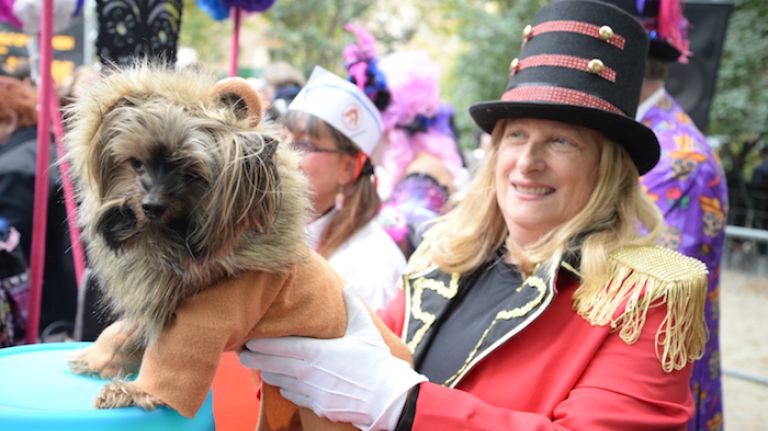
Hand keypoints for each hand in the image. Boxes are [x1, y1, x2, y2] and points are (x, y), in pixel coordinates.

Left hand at [240, 289, 426, 429]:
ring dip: (268, 374)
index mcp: (317, 351)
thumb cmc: (377, 362)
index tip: (248, 339)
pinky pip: (293, 397)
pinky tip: (284, 384)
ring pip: (279, 382)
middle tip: (242, 354)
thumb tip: (347, 286)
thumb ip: (352, 306)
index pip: (279, 346)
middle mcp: (309, 372)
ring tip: (260, 367)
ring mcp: (311, 392)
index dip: (261, 344)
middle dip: (254, 359)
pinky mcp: (317, 407)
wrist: (388, 398)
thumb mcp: (365, 330)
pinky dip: (286, 389)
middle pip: (271, 365)